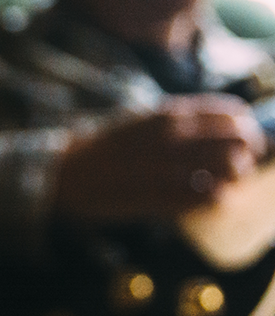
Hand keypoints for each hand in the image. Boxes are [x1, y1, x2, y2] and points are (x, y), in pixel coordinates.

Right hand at [52, 94, 266, 222]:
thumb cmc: (108, 148)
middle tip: (238, 167)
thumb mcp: (143, 122)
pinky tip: (204, 200)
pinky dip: (214, 201)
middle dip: (247, 156)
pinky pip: (206, 200)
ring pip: (228, 171)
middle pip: (238, 142)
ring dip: (232, 180)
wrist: (66, 174)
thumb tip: (230, 128)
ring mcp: (164, 168)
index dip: (248, 128)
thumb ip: (182, 122)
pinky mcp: (158, 198)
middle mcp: (170, 138)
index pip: (233, 114)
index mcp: (167, 115)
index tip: (244, 141)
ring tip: (221, 184)